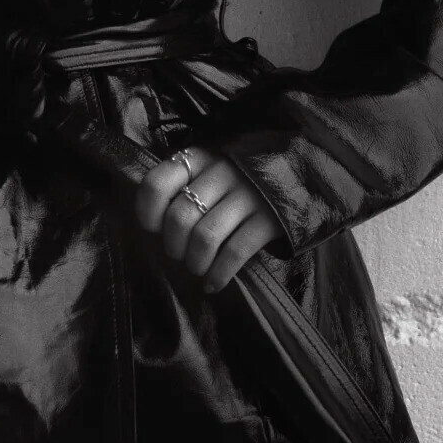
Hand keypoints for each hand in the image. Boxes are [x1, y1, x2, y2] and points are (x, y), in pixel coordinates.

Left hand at [136, 146, 281, 292]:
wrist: (295, 176)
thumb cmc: (237, 181)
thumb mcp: (207, 171)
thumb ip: (180, 188)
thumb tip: (152, 228)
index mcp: (199, 159)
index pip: (157, 185)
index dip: (147, 213)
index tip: (153, 228)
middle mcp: (222, 172)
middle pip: (180, 217)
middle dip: (173, 245)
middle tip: (178, 253)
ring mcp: (248, 195)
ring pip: (205, 237)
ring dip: (195, 262)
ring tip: (196, 267)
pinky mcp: (269, 220)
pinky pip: (235, 252)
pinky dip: (219, 274)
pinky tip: (213, 283)